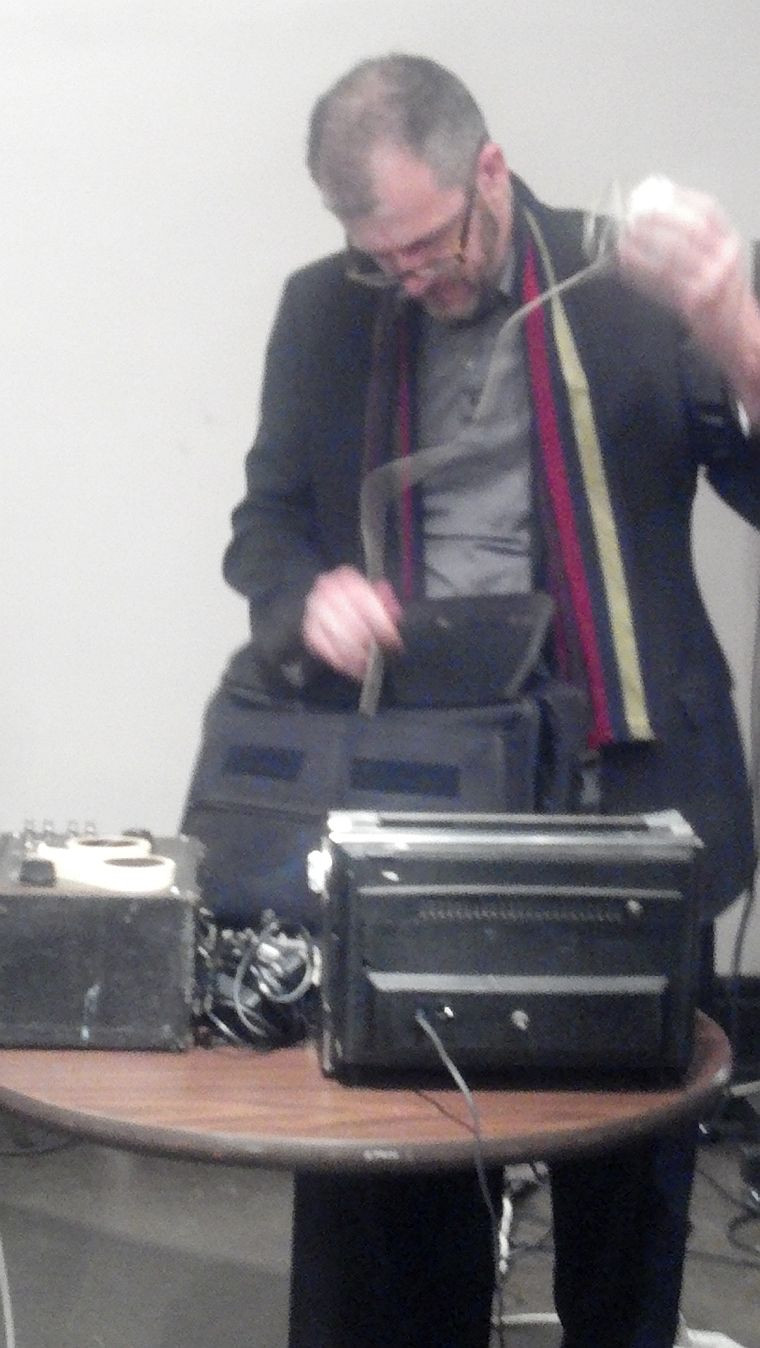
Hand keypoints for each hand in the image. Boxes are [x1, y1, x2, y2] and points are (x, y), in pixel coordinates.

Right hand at [302, 565, 402, 679]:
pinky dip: (341, 661)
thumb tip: (393, 614)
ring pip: (337, 637)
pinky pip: (324, 649)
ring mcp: (314, 610)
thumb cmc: (359, 601)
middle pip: (350, 620)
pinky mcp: (309, 630)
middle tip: (381, 653)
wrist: (332, 603)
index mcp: (346, 577)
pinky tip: (354, 668)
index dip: (381, 623)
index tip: (393, 640)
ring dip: (356, 654)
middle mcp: (326, 590)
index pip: (364, 600)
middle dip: (368, 640)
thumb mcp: (376, 596)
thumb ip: (387, 603)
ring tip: (369, 663)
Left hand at [617, 179, 759, 422]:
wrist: (741, 340)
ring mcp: (712, 280)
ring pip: (672, 254)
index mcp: (732, 243)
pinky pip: (661, 281)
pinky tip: (625, 263)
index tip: (656, 191)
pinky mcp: (696, 301)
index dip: (680, 198)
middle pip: (689, 227)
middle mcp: (726, 257)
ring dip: (644, 243)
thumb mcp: (723, 265)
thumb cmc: (725, 302)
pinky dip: (640, 271)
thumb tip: (661, 220)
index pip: (708, 210)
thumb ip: (701, 245)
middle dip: (659, 218)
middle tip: (633, 213)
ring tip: (623, 237)